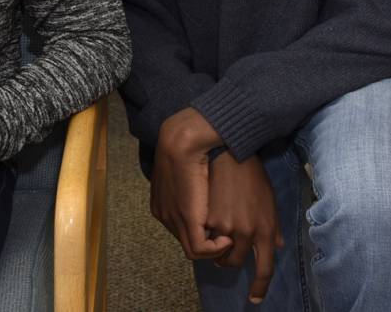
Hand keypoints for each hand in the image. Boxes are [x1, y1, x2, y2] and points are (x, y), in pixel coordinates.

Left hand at [151, 107, 233, 260]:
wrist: (183, 140)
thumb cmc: (188, 148)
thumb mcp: (184, 169)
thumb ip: (188, 184)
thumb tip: (199, 190)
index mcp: (161, 203)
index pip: (179, 227)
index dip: (199, 228)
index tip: (215, 225)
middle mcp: (164, 214)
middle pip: (186, 240)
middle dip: (206, 242)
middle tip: (226, 237)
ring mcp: (173, 219)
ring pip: (193, 250)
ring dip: (213, 248)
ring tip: (229, 238)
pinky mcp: (187, 220)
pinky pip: (199, 249)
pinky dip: (215, 248)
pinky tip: (227, 238)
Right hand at [206, 151, 284, 304]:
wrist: (228, 153)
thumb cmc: (252, 175)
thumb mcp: (270, 201)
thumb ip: (273, 226)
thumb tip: (278, 246)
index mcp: (264, 229)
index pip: (265, 268)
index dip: (260, 287)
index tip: (255, 299)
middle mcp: (245, 232)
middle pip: (234, 263)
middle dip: (229, 261)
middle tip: (226, 252)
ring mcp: (224, 226)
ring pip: (216, 253)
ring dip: (215, 250)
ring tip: (214, 237)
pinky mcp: (205, 218)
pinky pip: (203, 237)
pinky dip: (204, 234)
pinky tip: (203, 222)